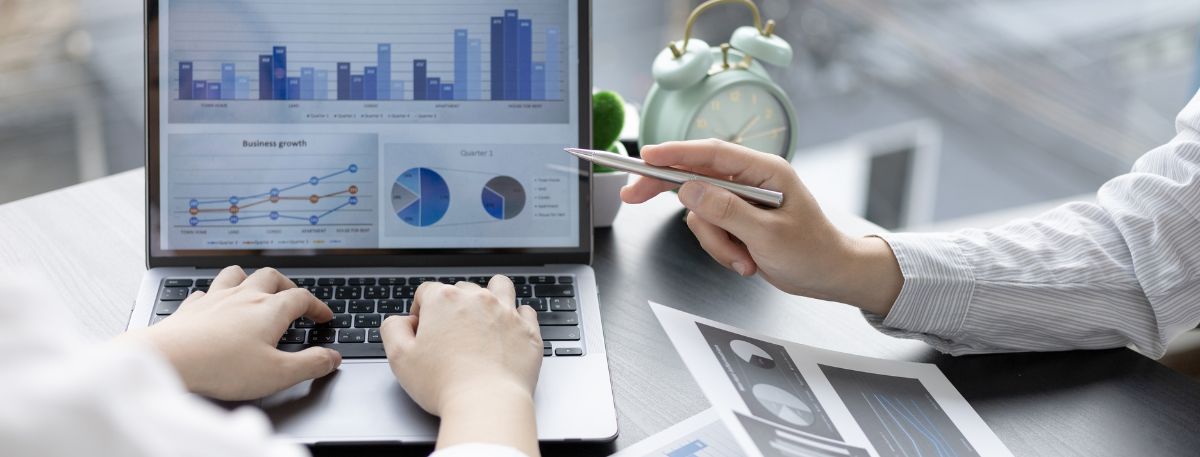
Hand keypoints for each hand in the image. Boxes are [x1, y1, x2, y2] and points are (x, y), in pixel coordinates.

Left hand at [115, 266, 341, 399]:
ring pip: (237, 274)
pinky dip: (215, 295)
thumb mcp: (278, 374)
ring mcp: (215, 299)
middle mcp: (244, 297)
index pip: (302, 298)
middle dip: (287, 285)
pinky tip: (214, 305)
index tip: (323, 316)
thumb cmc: (223, 367)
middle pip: (271, 277)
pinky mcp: (190, 308)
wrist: (170, 360)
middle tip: (293, 297)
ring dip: (250, 278)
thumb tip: (332, 358)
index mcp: (270, 310)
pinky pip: (205, 292)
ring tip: (255, 289)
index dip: (317, 306)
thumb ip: (310, 364)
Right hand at [381, 276, 540, 454]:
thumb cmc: (444, 384)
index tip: (423, 330)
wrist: (487, 404)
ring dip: (490, 296)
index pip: (427, 291)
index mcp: (444, 300)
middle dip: (453, 306)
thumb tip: (400, 320)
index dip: (420, 310)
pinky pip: (525, 311)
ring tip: (484, 316)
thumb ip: (393, 329)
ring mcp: (507, 312)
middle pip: (461, 289)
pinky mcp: (528, 330)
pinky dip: (517, 317)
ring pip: (499, 287)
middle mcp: (478, 299)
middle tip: (449, 333)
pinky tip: (508, 330)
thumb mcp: (400, 358)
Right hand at [621, 139, 903, 314]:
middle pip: (695, 175)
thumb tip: (689, 189)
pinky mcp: (737, 220)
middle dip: (668, 190)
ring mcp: (742, 201)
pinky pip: (710, 229)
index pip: (711, 153)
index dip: (675, 153)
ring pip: (700, 212)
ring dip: (714, 241)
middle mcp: (751, 180)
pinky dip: (721, 249)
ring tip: (742, 258)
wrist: (831, 275)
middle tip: (633, 196)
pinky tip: (745, 261)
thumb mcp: (768, 234)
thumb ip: (726, 210)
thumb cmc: (813, 252)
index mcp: (765, 171)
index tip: (645, 156)